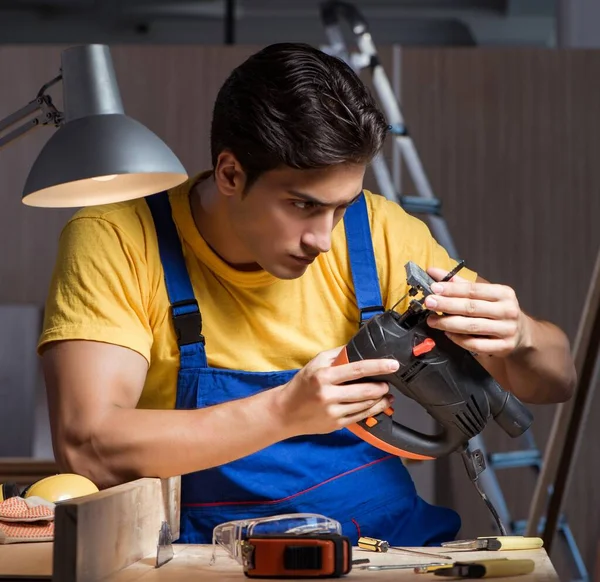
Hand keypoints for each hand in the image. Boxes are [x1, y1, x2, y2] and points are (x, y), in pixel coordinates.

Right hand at [275, 346, 398, 436]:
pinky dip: (372, 411)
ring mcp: (333, 412)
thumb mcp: (314, 363)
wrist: (285, 412)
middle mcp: (328, 395)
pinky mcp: (336, 424)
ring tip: (387, 394)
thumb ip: (336, 355)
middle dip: (381, 387)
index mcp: (324, 376)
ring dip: (380, 400)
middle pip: (365, 391)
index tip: (392, 365)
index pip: (357, 369)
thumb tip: (357, 348)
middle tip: (388, 383)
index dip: (378, 367)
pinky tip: (379, 405)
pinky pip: (360, 417)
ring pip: (365, 405)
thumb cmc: (301, 385)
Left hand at [424, 267, 529, 357]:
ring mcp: (507, 330)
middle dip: (447, 305)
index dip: (452, 289)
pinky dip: (459, 340)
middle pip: (471, 308)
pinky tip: (447, 334)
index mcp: (503, 293)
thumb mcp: (485, 294)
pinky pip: (476, 344)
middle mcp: (508, 310)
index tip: (435, 288)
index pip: (473, 290)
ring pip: (472, 327)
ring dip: (448, 323)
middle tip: (429, 302)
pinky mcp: (503, 347)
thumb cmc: (497, 310)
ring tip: (432, 320)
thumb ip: (459, 283)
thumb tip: (434, 272)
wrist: (522, 334)